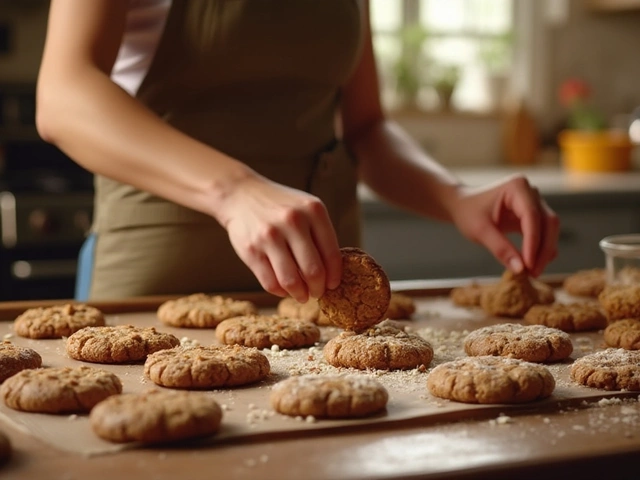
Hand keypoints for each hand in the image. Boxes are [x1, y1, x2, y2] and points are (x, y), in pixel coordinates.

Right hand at [218, 174, 341, 301]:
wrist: (241, 194)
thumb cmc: (280, 207)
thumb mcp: (306, 209)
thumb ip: (320, 235)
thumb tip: (332, 273)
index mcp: (313, 211)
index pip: (332, 254)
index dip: (334, 276)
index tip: (333, 285)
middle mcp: (292, 221)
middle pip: (313, 271)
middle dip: (318, 288)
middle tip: (317, 292)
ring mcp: (269, 236)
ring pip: (291, 281)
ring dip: (300, 294)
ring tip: (302, 295)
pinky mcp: (251, 250)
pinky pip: (271, 283)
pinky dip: (281, 292)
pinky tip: (285, 289)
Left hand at [448, 174, 558, 276]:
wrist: (462, 205)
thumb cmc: (468, 213)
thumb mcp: (479, 231)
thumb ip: (500, 248)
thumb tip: (521, 269)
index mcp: (517, 187)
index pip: (532, 217)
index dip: (533, 243)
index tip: (528, 266)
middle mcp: (531, 192)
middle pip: (548, 223)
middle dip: (543, 250)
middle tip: (533, 273)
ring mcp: (535, 202)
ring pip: (550, 229)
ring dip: (544, 252)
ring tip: (532, 272)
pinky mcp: (534, 214)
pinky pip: (544, 233)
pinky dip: (541, 249)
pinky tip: (532, 265)